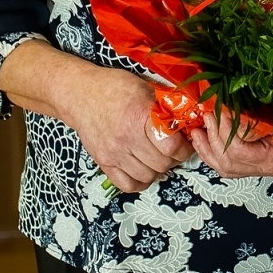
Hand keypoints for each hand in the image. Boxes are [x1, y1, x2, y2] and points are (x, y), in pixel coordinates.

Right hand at [60, 66, 193, 193]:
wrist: (80, 94)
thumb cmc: (114, 87)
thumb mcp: (145, 88)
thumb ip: (166, 105)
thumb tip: (191, 118)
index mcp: (140, 116)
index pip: (172, 146)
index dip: (185, 147)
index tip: (186, 143)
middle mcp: (126, 137)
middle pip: (162, 164)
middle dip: (173, 158)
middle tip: (173, 149)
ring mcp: (114, 153)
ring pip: (147, 176)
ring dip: (157, 170)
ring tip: (157, 157)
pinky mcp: (103, 162)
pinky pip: (127, 185)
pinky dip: (140, 181)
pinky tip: (143, 169)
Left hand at [187, 108, 272, 179]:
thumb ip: (255, 116)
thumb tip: (227, 109)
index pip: (240, 151)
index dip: (225, 131)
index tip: (219, 111)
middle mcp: (267, 169)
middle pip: (229, 163)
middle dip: (214, 139)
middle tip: (207, 117)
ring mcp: (259, 170)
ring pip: (224, 168)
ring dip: (208, 149)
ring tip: (198, 131)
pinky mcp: (251, 166)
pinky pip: (226, 167)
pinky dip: (211, 154)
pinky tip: (203, 141)